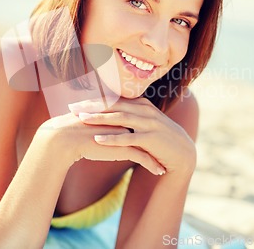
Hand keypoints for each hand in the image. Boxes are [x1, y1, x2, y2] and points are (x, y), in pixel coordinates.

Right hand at [37, 111, 165, 175]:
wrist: (64, 137)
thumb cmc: (73, 132)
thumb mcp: (91, 126)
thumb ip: (101, 124)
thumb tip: (104, 128)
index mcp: (117, 112)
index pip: (137, 120)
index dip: (146, 129)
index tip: (155, 137)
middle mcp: (124, 120)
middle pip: (147, 130)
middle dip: (158, 141)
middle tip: (166, 150)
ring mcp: (125, 132)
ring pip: (149, 145)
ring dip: (158, 155)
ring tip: (165, 164)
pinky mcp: (123, 146)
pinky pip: (143, 157)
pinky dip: (153, 165)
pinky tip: (160, 172)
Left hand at [68, 97, 196, 175]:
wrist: (181, 152)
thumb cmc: (158, 138)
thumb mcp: (144, 122)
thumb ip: (128, 115)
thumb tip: (107, 113)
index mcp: (141, 104)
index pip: (113, 100)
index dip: (93, 100)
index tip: (75, 103)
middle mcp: (144, 110)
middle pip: (114, 105)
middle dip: (92, 106)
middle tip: (72, 108)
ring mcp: (149, 123)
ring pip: (120, 118)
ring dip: (100, 118)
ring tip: (82, 119)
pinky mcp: (151, 139)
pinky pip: (128, 138)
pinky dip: (112, 138)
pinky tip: (97, 139)